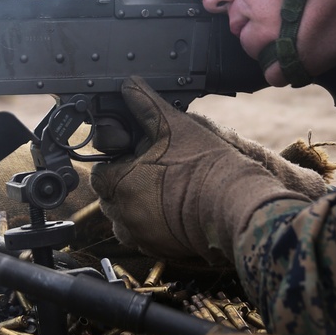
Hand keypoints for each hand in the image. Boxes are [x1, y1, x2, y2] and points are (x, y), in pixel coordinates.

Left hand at [90, 76, 327, 262]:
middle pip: (110, 197)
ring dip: (134, 207)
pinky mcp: (158, 250)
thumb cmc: (204, 165)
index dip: (116, 161)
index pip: (100, 172)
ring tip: (161, 192)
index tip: (134, 156)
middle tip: (152, 171)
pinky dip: (150, 225)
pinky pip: (143, 237)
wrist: (235, 204)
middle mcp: (123, 214)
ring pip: (124, 220)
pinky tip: (171, 210)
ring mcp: (140, 236)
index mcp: (119, 183)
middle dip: (123, 184)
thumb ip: (145, 105)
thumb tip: (129, 84)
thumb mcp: (173, 125)